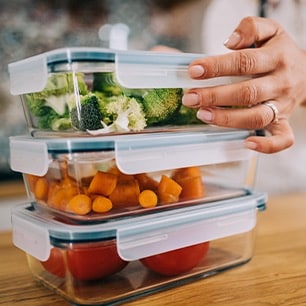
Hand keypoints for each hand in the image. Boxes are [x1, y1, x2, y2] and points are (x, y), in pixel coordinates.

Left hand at [182, 17, 305, 152]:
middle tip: (190, 98)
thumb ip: (251, 28)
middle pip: (247, 93)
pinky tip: (247, 143)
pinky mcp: (284, 122)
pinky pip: (282, 139)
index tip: (194, 70)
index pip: (244, 62)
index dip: (217, 67)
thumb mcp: (271, 31)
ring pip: (257, 117)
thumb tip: (229, 42)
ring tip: (203, 115)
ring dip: (228, 119)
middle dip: (215, 96)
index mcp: (275, 58)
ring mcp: (282, 105)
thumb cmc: (280, 53)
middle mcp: (280, 83)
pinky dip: (267, 146)